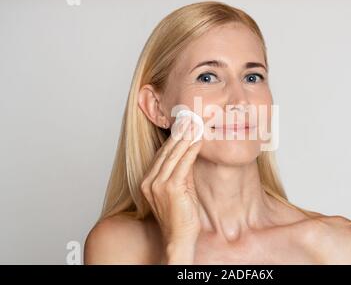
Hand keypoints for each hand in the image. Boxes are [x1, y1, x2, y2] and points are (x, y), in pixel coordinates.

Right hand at [140, 116, 202, 262]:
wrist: (178, 238)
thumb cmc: (180, 217)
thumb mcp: (179, 191)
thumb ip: (181, 174)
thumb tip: (190, 155)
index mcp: (148, 181)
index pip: (161, 154)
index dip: (173, 138)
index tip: (183, 124)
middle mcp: (149, 181)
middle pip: (166, 151)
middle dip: (179, 133)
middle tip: (190, 117)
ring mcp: (158, 184)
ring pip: (173, 154)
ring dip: (186, 137)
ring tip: (195, 124)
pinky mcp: (170, 188)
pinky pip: (182, 164)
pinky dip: (191, 150)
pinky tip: (198, 140)